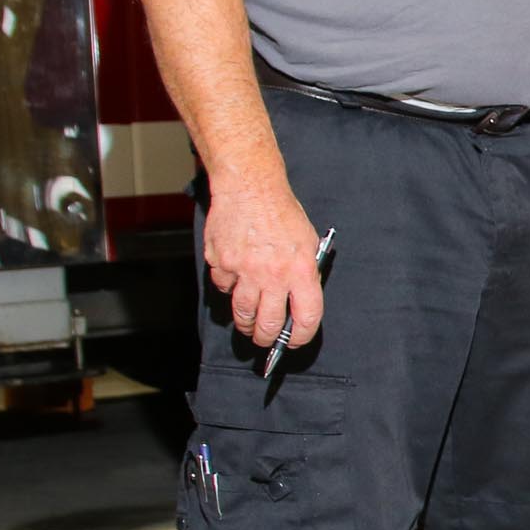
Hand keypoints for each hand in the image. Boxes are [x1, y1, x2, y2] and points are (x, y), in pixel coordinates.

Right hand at [204, 178, 323, 351]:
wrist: (250, 187)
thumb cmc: (283, 213)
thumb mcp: (308, 243)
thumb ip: (304, 274)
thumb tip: (298, 303)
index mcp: (301, 271)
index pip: (306, 317)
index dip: (301, 336)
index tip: (296, 341)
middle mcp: (272, 275)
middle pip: (268, 323)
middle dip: (266, 338)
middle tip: (264, 339)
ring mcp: (244, 270)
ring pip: (242, 312)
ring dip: (245, 323)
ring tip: (248, 324)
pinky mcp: (220, 263)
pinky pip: (223, 287)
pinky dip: (228, 288)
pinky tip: (235, 280)